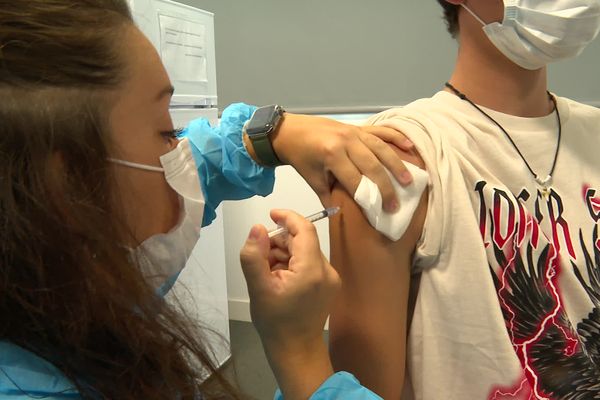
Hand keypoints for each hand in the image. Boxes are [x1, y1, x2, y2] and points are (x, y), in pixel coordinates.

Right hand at [240, 209, 339, 398]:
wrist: (296, 351)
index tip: (270, 215)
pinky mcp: (329, 284)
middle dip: (279, 244)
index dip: (287, 217)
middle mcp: (327, 270)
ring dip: (284, 254)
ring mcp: (331, 278)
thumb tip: (257, 228)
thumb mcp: (258, 288)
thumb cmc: (275, 322)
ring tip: (269, 276)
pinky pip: (309, 262)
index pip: (305, 229)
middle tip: (261, 262)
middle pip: (302, 241)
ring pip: (304, 251)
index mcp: (312, 269)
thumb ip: (254, 255)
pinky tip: (280, 280)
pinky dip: (292, 264)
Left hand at [271, 113, 414, 211]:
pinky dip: (396, 137)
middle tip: (396, 204)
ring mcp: (353, 132)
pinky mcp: (357, 126)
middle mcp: (346, 141)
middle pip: (372, 166)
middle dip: (386, 187)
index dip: (369, 197)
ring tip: (408, 180)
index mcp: (332, 155)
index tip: (381, 211)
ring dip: (396, 164)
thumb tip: (343, 214)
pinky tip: (409, 146)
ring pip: (380, 148)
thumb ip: (328, 196)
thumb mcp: (312, 179)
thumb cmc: (300, 157)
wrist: (289, 131)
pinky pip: (380, 130)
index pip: (356, 180)